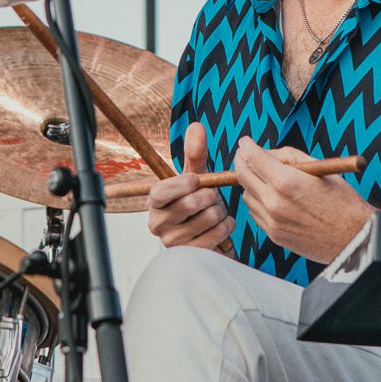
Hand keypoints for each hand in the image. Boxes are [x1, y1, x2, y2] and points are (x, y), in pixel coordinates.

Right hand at [147, 121, 233, 251]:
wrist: (207, 232)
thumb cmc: (197, 200)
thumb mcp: (195, 176)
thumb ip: (194, 153)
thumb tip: (196, 126)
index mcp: (154, 202)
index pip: (161, 192)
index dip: (183, 184)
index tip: (197, 179)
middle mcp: (157, 224)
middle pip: (189, 204)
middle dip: (210, 197)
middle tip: (213, 197)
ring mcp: (172, 243)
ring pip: (207, 219)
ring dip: (220, 211)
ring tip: (217, 211)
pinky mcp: (190, 255)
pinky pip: (216, 235)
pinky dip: (226, 226)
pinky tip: (223, 224)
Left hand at [233, 139, 371, 263]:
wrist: (354, 238)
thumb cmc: (342, 201)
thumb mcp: (319, 169)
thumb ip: (288, 157)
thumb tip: (266, 153)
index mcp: (287, 182)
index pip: (252, 158)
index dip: (246, 146)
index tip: (245, 143)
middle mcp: (274, 203)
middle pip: (242, 176)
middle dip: (242, 161)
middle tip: (245, 155)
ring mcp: (272, 221)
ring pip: (247, 195)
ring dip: (251, 183)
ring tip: (267, 179)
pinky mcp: (274, 235)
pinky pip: (255, 213)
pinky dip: (259, 202)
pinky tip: (273, 198)